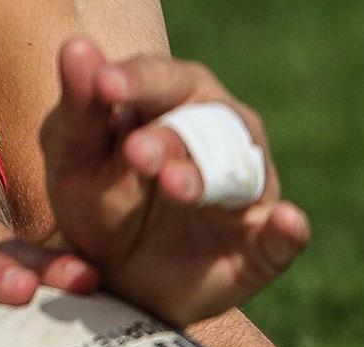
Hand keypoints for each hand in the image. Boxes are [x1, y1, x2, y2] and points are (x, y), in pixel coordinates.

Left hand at [40, 37, 309, 325]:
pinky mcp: (261, 245)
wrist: (119, 282)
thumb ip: (78, 110)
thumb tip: (75, 47)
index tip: (103, 85)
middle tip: (135, 154)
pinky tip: (287, 221)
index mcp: (174, 100)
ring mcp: (245, 190)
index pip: (160, 79)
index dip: (135, 82)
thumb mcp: (75, 159)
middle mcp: (222, 134)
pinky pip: (281, 237)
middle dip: (169, 139)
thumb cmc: (99, 202)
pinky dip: (287, 230)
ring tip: (176, 186)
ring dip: (209, 180)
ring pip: (239, 176)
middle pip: (205, 126)